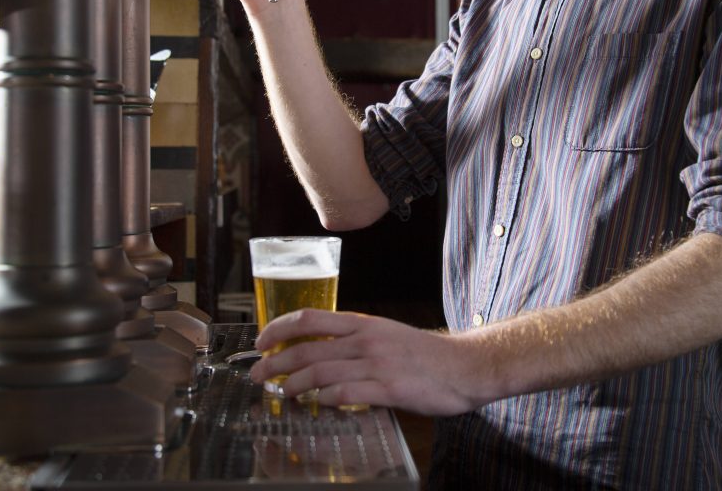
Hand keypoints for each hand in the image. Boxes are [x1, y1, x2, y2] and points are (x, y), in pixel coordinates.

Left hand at [249, 309, 487, 416]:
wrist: (464, 365)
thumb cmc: (425, 355)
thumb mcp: (386, 335)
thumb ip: (355, 341)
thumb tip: (322, 352)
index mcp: (362, 323)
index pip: (309, 318)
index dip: (279, 328)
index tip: (261, 341)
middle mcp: (365, 339)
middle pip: (306, 347)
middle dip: (275, 362)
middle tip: (257, 374)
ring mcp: (376, 364)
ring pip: (320, 371)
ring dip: (293, 384)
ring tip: (281, 393)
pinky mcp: (388, 388)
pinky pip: (346, 393)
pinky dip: (326, 399)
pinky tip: (318, 404)